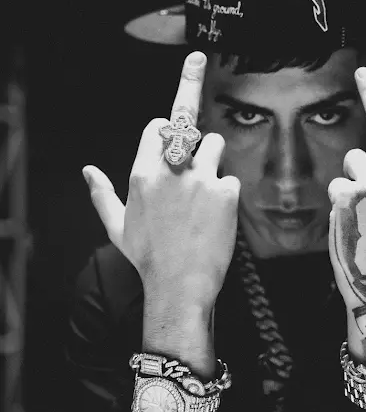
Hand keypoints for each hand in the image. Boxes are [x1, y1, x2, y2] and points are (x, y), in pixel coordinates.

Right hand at [82, 51, 239, 372]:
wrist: (180, 284)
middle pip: (188, 129)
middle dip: (192, 139)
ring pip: (216, 143)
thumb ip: (102, 194)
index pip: (157, 127)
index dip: (166, 130)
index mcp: (143, 175)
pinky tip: (218, 214)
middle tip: (195, 161)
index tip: (172, 140)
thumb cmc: (147, 257)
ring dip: (214, 159)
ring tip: (209, 186)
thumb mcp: (117, 227)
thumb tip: (88, 171)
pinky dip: (227, 193)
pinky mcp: (226, 192)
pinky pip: (231, 179)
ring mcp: (201, 179)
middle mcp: (172, 170)